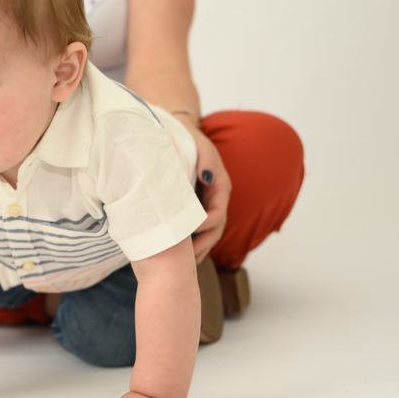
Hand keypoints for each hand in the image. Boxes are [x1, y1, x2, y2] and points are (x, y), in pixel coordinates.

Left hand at [190, 128, 229, 263]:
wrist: (177, 133)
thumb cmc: (188, 139)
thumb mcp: (199, 147)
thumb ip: (204, 161)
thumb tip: (207, 177)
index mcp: (220, 186)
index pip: (218, 214)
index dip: (205, 226)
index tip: (189, 232)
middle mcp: (217, 198)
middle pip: (216, 229)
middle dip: (203, 245)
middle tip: (189, 260)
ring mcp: (208, 204)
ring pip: (209, 233)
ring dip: (200, 248)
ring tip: (187, 264)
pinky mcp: (198, 207)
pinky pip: (199, 230)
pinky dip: (193, 243)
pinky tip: (183, 256)